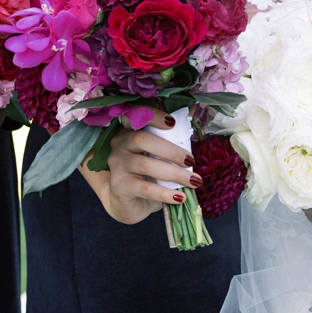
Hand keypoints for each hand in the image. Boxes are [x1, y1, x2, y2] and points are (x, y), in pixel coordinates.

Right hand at [90, 108, 198, 224]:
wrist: (129, 203)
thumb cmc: (148, 174)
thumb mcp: (160, 154)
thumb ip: (173, 135)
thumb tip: (194, 109)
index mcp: (129, 130)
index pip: (135, 115)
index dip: (153, 116)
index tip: (173, 123)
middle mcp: (119, 144)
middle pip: (141, 139)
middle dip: (170, 150)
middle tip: (191, 160)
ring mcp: (117, 165)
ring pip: (145, 164)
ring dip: (174, 173)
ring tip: (194, 181)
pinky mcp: (119, 185)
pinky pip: (144, 189)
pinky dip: (164, 193)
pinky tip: (180, 197)